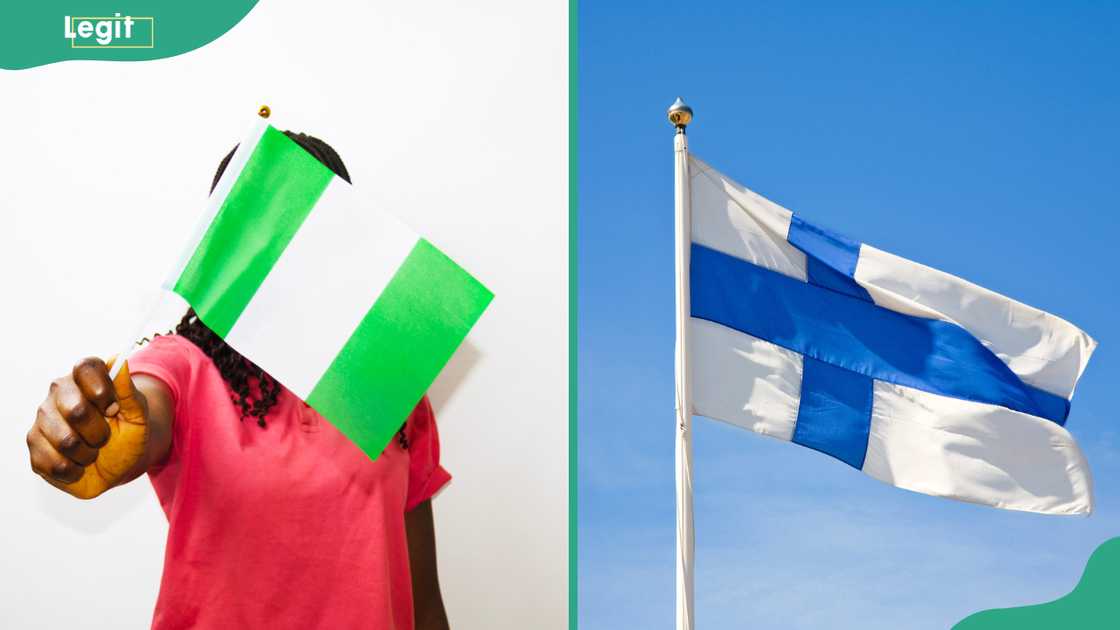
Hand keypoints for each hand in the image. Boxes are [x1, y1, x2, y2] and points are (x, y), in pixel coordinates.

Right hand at [27, 357, 148, 498]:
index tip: (113, 408)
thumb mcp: (138, 415)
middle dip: (100, 432)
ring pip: (65, 440)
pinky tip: (78, 465)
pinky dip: (75, 470)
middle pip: (76, 409)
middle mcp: (59, 394)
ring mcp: (42, 419)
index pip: (85, 367)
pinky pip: (54, 462)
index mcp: (84, 378)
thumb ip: (128, 391)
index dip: (101, 390)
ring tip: (92, 452)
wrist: (119, 466)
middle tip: (105, 438)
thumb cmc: (129, 435)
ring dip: (88, 454)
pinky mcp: (34, 446)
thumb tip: (118, 360)